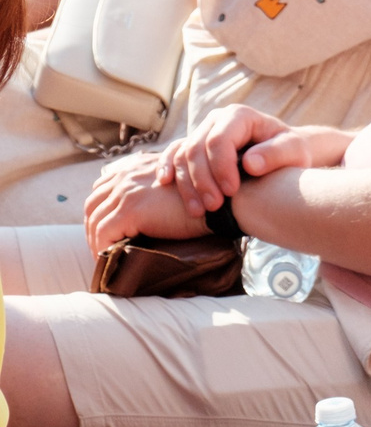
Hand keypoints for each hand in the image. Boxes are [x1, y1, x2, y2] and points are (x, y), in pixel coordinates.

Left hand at [84, 170, 210, 251]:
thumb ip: (158, 186)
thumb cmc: (209, 195)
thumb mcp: (178, 182)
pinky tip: (109, 259)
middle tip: (100, 245)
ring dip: (94, 240)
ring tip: (103, 256)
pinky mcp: (131, 210)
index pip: (103, 187)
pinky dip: (102, 247)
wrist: (223, 201)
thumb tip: (150, 207)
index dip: (99, 209)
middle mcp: (127, 175)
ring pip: (94, 219)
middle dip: (92, 226)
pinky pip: (104, 233)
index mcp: (136, 167)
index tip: (104, 227)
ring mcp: (127, 192)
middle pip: (93, 203)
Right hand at [152, 105, 298, 215]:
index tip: (231, 192)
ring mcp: (203, 131)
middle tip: (213, 207)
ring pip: (182, 155)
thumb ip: (275, 155)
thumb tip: (249, 164)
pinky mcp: (195, 145)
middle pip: (197, 149)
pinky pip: (174, 154)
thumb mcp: (293, 150)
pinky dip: (168, 168)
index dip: (221, 167)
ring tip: (199, 211)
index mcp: (239, 116)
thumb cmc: (291, 150)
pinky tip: (165, 183)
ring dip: (187, 184)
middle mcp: (216, 120)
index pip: (219, 140)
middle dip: (202, 180)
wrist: (284, 151)